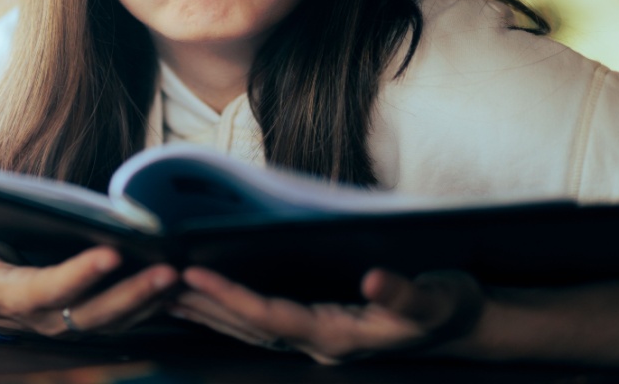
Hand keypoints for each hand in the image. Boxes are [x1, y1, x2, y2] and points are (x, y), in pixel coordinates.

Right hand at [0, 193, 177, 338]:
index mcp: (13, 296)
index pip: (49, 290)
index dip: (79, 276)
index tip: (109, 253)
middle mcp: (48, 317)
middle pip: (95, 314)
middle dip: (133, 295)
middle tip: (168, 270)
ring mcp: (74, 322)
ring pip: (120, 320)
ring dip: (154, 301)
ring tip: (187, 273)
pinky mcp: (95, 317)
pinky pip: (132, 317)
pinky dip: (161, 305)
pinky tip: (190, 282)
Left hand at [170, 267, 483, 363]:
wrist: (464, 324)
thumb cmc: (451, 308)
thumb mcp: (437, 300)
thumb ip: (405, 296)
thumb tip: (375, 280)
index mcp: (340, 336)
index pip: (271, 318)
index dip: (231, 298)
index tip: (193, 276)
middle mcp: (320, 342)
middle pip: (247, 327)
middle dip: (201, 306)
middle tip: (154, 282)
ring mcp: (317, 338)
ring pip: (248, 328)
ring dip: (206, 310)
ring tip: (162, 291)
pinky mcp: (318, 327)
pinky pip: (261, 321)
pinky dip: (228, 308)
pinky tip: (205, 297)